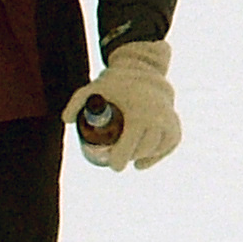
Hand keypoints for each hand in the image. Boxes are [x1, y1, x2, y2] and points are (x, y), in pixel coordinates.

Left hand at [62, 40, 181, 168]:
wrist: (147, 75)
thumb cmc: (118, 84)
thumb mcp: (95, 88)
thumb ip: (78, 101)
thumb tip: (67, 120)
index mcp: (140, 113)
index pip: (131, 144)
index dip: (121, 159)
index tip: (113, 166)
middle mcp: (158, 119)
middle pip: (142, 149)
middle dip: (129, 157)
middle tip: (115, 163)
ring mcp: (170, 123)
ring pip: (155, 149)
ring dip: (143, 156)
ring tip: (130, 159)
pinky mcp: (175, 126)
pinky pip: (168, 146)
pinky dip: (157, 155)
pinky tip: (142, 163)